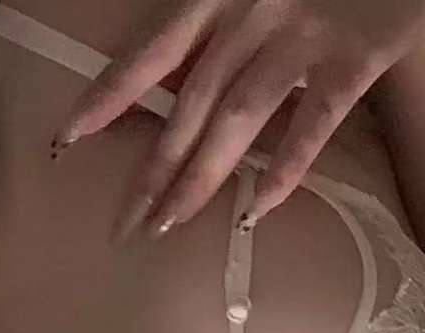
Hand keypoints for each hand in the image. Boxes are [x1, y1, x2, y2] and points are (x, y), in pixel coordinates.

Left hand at [55, 0, 424, 238]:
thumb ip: (228, 20)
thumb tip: (196, 75)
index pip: (154, 53)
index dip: (111, 95)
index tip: (71, 139)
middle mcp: (252, 14)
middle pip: (192, 101)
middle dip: (157, 163)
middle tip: (129, 221)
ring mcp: (302, 37)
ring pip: (241, 114)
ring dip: (205, 171)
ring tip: (173, 221)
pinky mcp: (353, 58)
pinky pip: (315, 119)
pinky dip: (289, 164)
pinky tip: (262, 210)